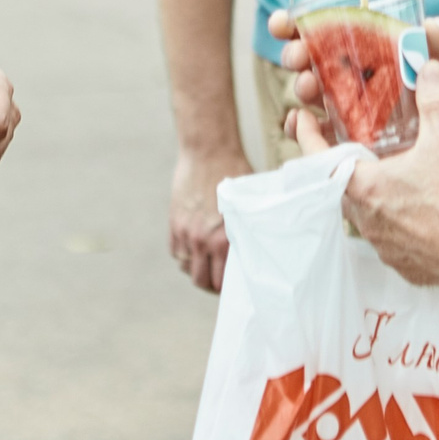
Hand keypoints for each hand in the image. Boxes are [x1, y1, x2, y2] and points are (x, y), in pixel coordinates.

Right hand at [170, 144, 252, 292]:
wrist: (208, 150)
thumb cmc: (236, 173)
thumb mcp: (250, 204)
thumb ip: (251, 228)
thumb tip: (263, 248)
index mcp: (227, 238)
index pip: (225, 281)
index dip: (230, 288)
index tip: (236, 287)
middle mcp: (205, 240)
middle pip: (203, 281)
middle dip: (212, 286)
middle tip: (221, 283)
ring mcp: (187, 233)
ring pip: (188, 268)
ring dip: (198, 270)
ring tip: (209, 266)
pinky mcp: (175, 223)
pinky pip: (176, 252)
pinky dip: (185, 255)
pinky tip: (196, 250)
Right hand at [266, 10, 438, 146]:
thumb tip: (431, 28)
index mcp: (366, 42)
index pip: (321, 27)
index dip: (294, 24)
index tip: (283, 24)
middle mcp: (351, 70)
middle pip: (308, 59)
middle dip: (295, 56)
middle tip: (300, 58)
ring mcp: (350, 103)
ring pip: (312, 93)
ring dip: (302, 89)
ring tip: (308, 89)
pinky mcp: (355, 134)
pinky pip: (323, 133)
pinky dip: (306, 130)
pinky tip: (301, 126)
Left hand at [288, 43, 438, 286]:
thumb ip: (434, 99)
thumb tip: (429, 67)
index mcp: (366, 188)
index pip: (318, 160)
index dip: (307, 136)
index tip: (300, 119)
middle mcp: (366, 222)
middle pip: (341, 188)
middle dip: (343, 167)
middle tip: (351, 147)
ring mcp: (384, 248)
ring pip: (366, 217)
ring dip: (372, 197)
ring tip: (388, 179)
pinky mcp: (405, 266)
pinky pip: (391, 241)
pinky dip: (396, 225)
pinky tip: (415, 214)